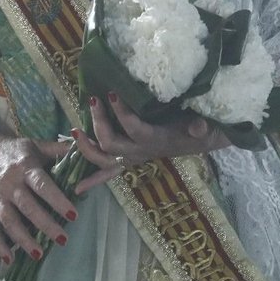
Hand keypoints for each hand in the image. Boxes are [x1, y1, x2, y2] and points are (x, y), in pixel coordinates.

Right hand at [0, 136, 76, 266]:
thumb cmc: (14, 151)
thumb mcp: (36, 145)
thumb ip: (60, 150)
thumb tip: (87, 149)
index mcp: (25, 166)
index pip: (43, 185)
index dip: (58, 201)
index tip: (73, 216)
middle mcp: (9, 182)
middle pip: (28, 207)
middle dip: (46, 225)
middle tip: (63, 240)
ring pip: (9, 220)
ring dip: (23, 239)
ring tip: (39, 254)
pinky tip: (9, 259)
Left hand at [69, 93, 230, 192]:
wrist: (199, 141)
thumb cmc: (199, 129)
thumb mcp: (205, 125)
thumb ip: (202, 127)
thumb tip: (198, 127)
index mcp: (157, 140)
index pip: (135, 129)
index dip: (122, 114)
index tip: (111, 93)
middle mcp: (141, 152)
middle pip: (112, 145)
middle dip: (99, 124)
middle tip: (94, 101)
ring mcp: (132, 158)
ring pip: (103, 160)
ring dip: (86, 148)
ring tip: (74, 131)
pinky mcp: (128, 159)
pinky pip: (107, 173)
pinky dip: (92, 180)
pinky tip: (77, 187)